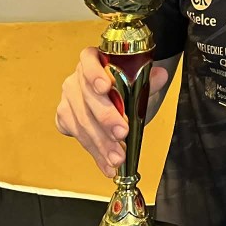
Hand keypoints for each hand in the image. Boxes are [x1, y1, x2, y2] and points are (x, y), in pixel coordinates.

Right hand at [55, 47, 169, 177]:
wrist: (118, 101)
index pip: (89, 62)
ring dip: (101, 143)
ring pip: (81, 123)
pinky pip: (78, 138)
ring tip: (118, 157)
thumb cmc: (126, 86)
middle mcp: (76, 79)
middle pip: (87, 98)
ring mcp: (68, 100)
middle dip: (106, 119)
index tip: (105, 87)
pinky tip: (107, 164)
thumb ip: (148, 80)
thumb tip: (160, 76)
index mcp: (92, 60)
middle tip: (122, 133)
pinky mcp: (64, 120)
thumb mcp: (140, 82)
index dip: (95, 74)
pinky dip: (95, 154)